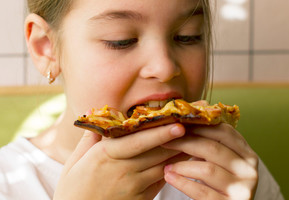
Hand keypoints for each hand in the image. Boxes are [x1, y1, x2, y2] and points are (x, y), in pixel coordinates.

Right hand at [54, 123, 185, 199]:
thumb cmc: (73, 189)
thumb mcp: (74, 161)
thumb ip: (90, 138)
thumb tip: (100, 116)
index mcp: (105, 156)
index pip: (136, 142)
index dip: (159, 134)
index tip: (178, 125)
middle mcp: (122, 171)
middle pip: (156, 153)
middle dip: (178, 139)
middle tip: (197, 124)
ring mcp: (133, 187)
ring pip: (163, 166)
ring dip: (180, 153)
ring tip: (197, 138)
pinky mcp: (141, 199)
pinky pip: (161, 181)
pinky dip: (174, 168)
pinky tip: (185, 158)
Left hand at [162, 123, 258, 199]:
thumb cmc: (219, 187)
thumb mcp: (221, 164)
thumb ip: (211, 146)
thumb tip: (184, 121)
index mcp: (248, 154)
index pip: (225, 131)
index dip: (200, 126)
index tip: (179, 125)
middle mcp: (250, 170)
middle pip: (214, 148)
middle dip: (186, 143)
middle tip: (166, 141)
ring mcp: (243, 188)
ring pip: (207, 169)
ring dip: (182, 165)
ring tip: (167, 165)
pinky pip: (202, 191)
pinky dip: (182, 183)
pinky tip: (170, 177)